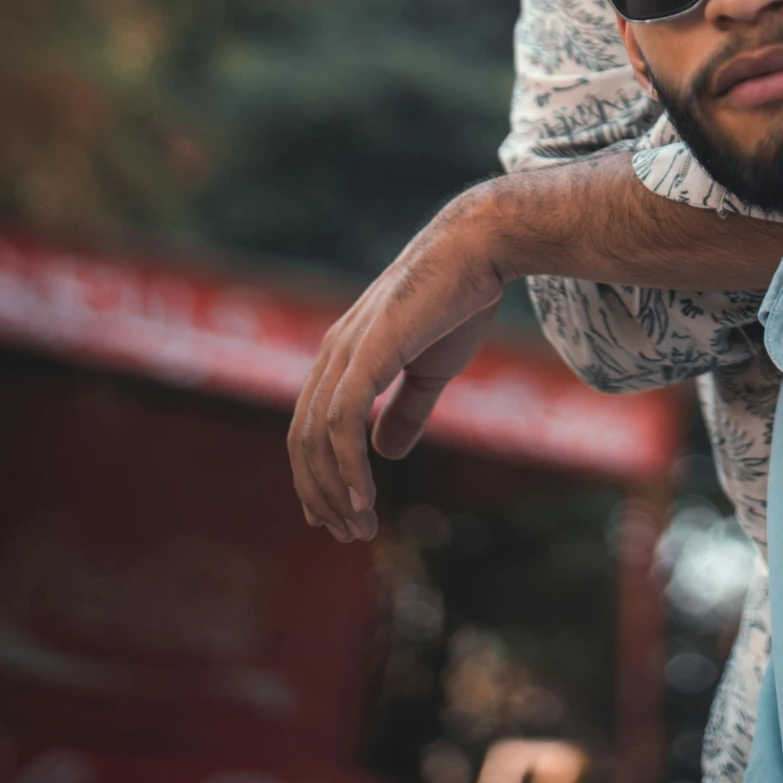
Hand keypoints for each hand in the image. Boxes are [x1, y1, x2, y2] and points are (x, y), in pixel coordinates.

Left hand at [288, 192, 506, 541]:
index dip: (318, 477)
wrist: (479, 248)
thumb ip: (406, 409)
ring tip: (361, 524)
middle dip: (321, 494)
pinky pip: (342, 421)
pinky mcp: (367, 351)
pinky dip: (347, 465)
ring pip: (318, 438)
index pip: (309, 429)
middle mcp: (333, 354)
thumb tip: (385, 453)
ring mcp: (346, 351)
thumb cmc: (459, 300)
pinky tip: (365, 496)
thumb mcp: (432, 369)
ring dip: (335, 489)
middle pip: (303, 441)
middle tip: (350, 534)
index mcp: (342, 357)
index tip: (340, 516)